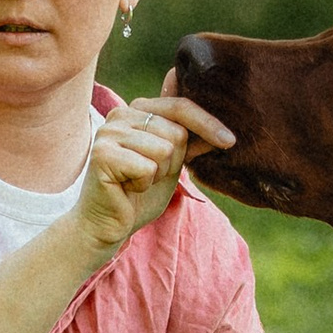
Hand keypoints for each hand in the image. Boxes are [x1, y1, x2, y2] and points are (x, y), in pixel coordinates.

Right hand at [71, 89, 233, 265]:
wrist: (106, 225)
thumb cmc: (137, 195)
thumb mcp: (172, 165)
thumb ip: (189, 142)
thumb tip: (222, 131)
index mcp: (137, 110)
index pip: (180, 106)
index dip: (207, 123)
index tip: (230, 141)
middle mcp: (120, 113)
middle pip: (176, 132)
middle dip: (172, 163)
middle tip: (148, 176)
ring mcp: (109, 132)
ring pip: (164, 150)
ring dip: (157, 175)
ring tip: (136, 182)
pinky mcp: (102, 154)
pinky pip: (147, 167)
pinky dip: (143, 185)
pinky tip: (126, 188)